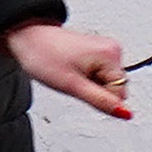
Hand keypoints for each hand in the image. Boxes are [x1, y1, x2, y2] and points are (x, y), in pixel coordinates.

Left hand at [6, 20, 135, 119]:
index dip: (99, 97)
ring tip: (70, 73)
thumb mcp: (73, 86)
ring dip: (89, 83)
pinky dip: (86, 76)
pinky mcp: (96, 50)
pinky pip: (98, 74)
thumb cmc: (43, 57)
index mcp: (111, 55)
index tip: (80, 87)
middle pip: (115, 87)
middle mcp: (113, 49)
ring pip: (106, 82)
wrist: (26, 37)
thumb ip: (102, 101)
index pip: (120, 94)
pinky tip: (72, 69)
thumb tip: (126, 113)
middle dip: (95, 90)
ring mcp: (105, 48)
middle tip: (73, 80)